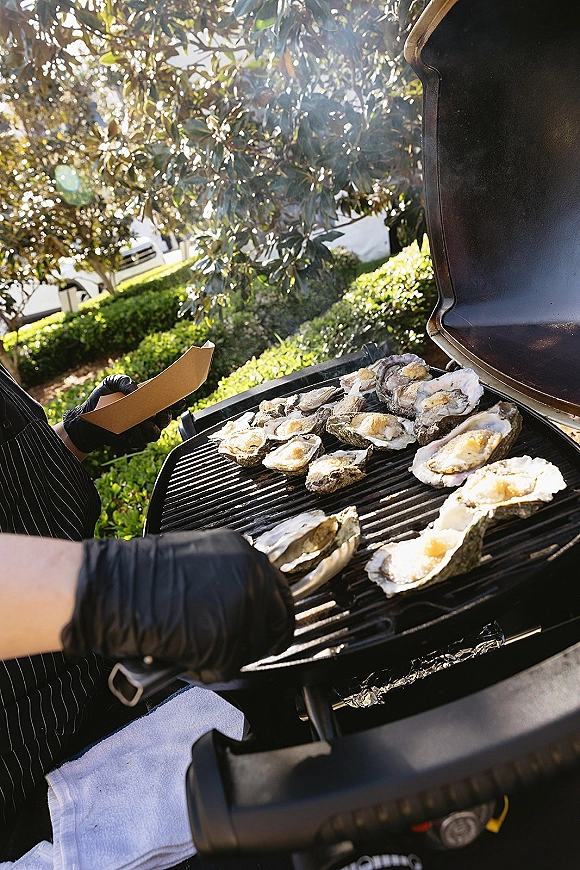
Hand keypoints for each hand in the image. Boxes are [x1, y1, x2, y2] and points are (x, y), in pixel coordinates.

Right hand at [61, 529, 294, 681]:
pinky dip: (208, 669)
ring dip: (228, 654)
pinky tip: (185, 654)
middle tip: (232, 647)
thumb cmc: (141, 576)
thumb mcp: (200, 560)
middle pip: (276, 621)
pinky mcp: (231, 640)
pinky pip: (229, 666)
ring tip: (195, 646)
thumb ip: (229, 577)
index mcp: (245, 553)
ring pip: (254, 647)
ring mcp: (245, 608)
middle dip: (256, 638)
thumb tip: (241, 602)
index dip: (273, 614)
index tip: (272, 628)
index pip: (279, 591)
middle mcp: (253, 577)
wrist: (114, 588)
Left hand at [62, 374, 171, 454]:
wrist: (87, 419)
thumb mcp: (111, 383)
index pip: (166, 401)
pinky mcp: (133, 441)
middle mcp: (148, 416)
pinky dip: (139, 435)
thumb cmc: (101, 399)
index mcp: (147, 401)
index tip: (180, 400)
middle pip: (166, 418)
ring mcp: (142, 430)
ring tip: (141, 422)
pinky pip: (142, 440)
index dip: (176, 401)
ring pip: (156, 432)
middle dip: (165, 417)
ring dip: (152, 428)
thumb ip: (124, 381)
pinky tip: (131, 430)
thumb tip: (136, 389)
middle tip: (159, 414)